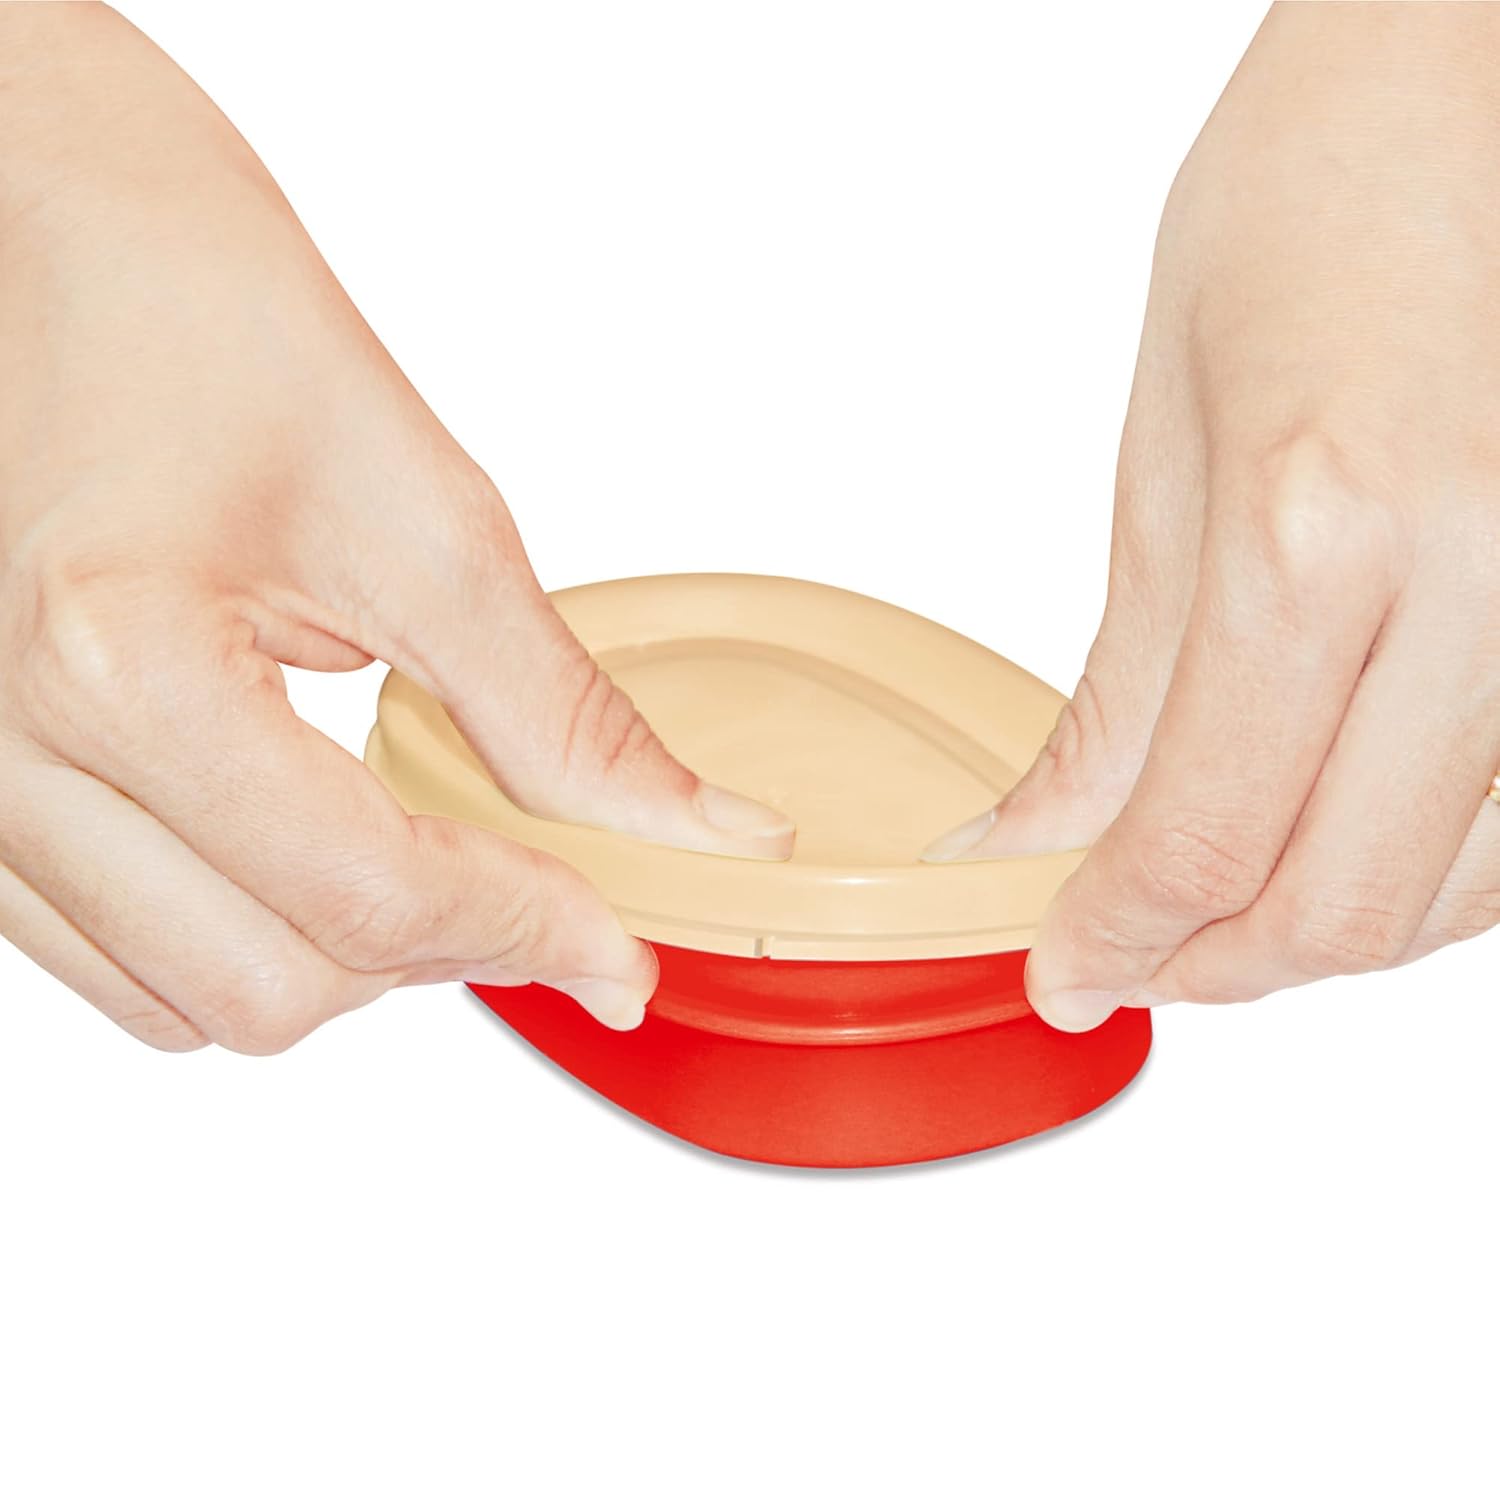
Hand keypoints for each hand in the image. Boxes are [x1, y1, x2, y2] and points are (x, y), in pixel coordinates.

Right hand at [0, 5, 792, 1052]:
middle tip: (536, 883)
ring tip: (422, 849)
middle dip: (439, 955)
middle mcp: (1, 751)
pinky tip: (313, 837)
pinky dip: (246, 932)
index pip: (370, 900)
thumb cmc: (194, 304)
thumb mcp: (419, 508)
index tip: (621, 948)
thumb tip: (694, 829)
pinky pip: (117, 955)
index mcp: (120, 662)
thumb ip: (559, 709)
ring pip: (188, 1000)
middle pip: (273, 992)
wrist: (31, 222)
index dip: (531, 934)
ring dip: (341, 960)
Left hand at [926, 2, 1499, 1029]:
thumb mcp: (1171, 453)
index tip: (1064, 965)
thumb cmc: (1317, 205)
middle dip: (1210, 967)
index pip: (1207, 839)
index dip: (1119, 938)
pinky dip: (1417, 874)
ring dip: (1316, 935)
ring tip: (1213, 906)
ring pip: (1457, 899)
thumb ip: (1123, 689)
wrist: (1477, 74)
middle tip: (1126, 955)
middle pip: (1344, 908)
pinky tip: (1334, 837)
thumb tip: (1038, 840)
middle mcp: (1493, 580)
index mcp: (1326, 527)